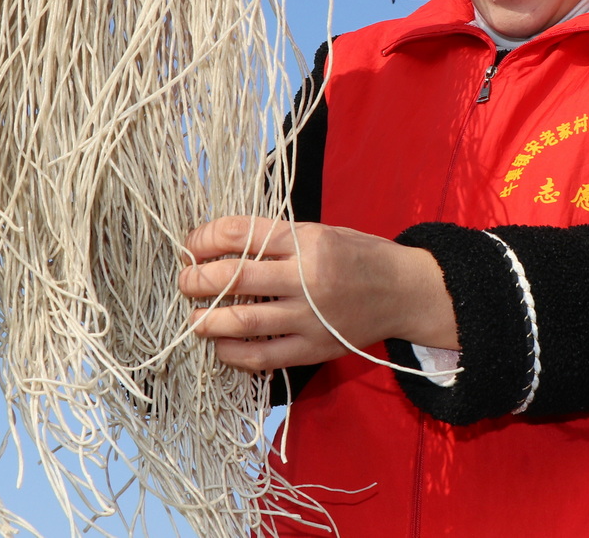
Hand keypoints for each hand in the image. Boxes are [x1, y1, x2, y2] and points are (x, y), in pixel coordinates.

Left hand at [178, 215, 457, 371]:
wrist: (404, 291)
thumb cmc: (359, 256)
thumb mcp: (320, 232)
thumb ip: (276, 239)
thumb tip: (219, 247)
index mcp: (306, 240)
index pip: (240, 234)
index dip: (204, 239)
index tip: (190, 245)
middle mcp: (306, 277)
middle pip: (233, 277)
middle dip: (196, 281)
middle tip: (184, 282)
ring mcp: (310, 317)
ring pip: (242, 322)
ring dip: (207, 321)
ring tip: (194, 318)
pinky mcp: (313, 349)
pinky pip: (262, 357)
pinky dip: (233, 353)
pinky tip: (221, 346)